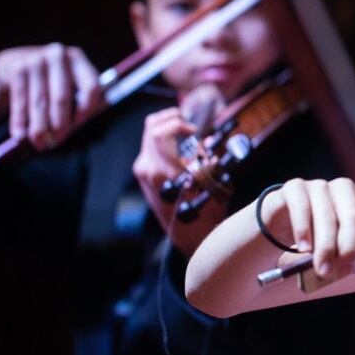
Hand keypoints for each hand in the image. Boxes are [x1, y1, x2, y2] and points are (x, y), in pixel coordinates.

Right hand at [0, 43, 103, 149]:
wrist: (9, 68)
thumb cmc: (47, 83)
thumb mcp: (66, 86)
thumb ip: (81, 101)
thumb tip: (86, 122)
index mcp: (78, 60)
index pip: (90, 85)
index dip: (87, 108)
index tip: (80, 124)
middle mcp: (58, 56)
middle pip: (62, 96)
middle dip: (59, 123)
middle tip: (56, 142)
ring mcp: (35, 60)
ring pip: (40, 101)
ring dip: (39, 127)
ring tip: (40, 144)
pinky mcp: (15, 68)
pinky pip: (20, 100)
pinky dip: (20, 120)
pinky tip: (19, 135)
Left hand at [132, 107, 223, 254]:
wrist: (188, 234)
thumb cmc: (204, 212)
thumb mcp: (211, 185)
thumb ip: (209, 160)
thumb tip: (207, 142)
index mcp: (161, 171)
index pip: (160, 133)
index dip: (179, 124)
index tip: (195, 132)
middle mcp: (147, 168)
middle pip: (152, 126)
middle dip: (173, 120)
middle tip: (191, 127)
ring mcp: (143, 170)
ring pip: (149, 132)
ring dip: (168, 125)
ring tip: (185, 130)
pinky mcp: (144, 171)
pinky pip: (150, 143)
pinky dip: (165, 135)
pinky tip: (180, 141)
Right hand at [261, 178, 354, 277]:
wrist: (279, 224)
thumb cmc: (317, 237)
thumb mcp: (339, 246)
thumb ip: (350, 253)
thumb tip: (350, 267)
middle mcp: (345, 190)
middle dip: (349, 245)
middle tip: (343, 267)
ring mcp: (320, 186)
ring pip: (327, 213)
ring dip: (325, 245)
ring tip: (321, 267)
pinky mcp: (295, 188)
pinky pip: (301, 206)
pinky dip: (303, 229)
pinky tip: (303, 247)